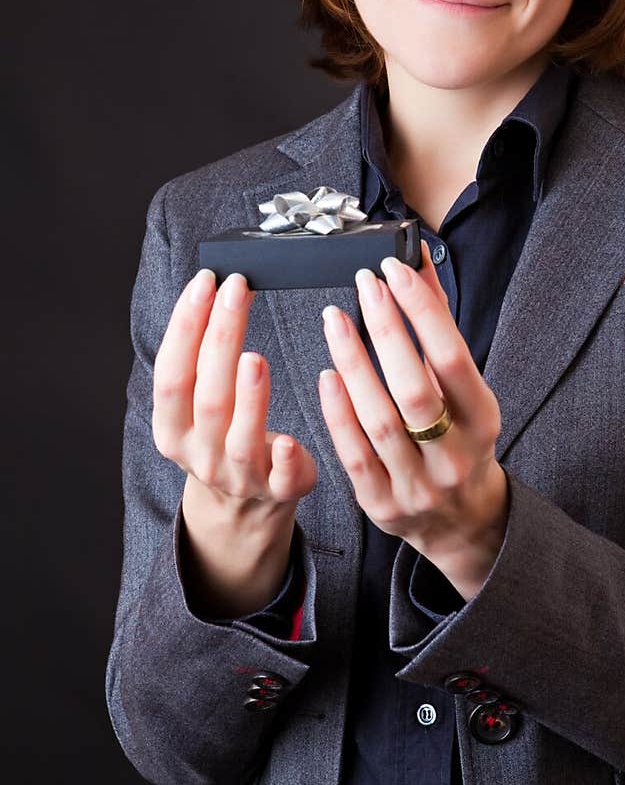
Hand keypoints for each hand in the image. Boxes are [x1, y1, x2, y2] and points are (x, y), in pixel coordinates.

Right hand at [152, 269, 317, 614]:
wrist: (246, 501)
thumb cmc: (226, 431)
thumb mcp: (199, 400)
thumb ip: (201, 357)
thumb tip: (213, 285)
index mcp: (172, 429)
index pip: (171, 373)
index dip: (185, 327)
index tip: (205, 283)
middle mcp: (199, 454)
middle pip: (206, 397)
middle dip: (219, 339)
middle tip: (237, 291)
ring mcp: (239, 477)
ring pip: (241, 438)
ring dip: (248, 397)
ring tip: (256, 355)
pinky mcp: (280, 491)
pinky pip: (282, 480)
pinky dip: (287, 460)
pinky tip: (292, 439)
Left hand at [318, 241, 508, 600]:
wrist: (462, 521)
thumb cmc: (460, 439)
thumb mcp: (465, 389)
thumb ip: (439, 328)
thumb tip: (416, 261)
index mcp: (482, 419)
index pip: (452, 358)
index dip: (422, 311)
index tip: (394, 271)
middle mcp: (454, 454)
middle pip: (415, 389)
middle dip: (387, 331)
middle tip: (362, 284)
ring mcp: (418, 483)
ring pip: (380, 421)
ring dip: (353, 363)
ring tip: (334, 319)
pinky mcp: (384, 504)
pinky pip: (356, 456)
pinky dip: (339, 413)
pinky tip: (326, 375)